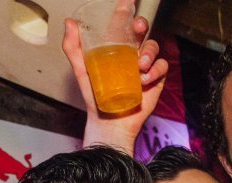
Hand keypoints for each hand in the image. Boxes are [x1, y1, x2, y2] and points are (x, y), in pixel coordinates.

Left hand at [64, 11, 168, 151]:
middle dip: (141, 25)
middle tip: (138, 28)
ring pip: (153, 46)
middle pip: (142, 31)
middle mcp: (131, 54)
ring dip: (148, 52)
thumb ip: (73, 48)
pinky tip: (145, 79)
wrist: (109, 122)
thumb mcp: (81, 70)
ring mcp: (144, 66)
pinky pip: (162, 66)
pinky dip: (155, 70)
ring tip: (139, 66)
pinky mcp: (155, 79)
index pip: (121, 24)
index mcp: (114, 48)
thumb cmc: (95, 98)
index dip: (125, 11)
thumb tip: (69, 22)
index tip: (127, 1)